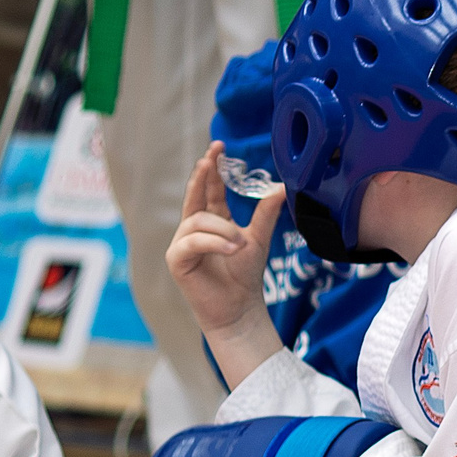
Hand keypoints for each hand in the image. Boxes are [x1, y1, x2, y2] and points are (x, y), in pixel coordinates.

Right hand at [167, 140, 283, 339]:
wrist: (240, 308)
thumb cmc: (246, 275)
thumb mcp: (259, 238)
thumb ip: (265, 213)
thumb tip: (280, 187)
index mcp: (212, 220)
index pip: (209, 188)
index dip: (213, 168)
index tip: (219, 147)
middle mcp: (194, 228)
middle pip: (195, 196)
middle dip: (203, 175)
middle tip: (211, 158)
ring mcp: (183, 243)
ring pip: (198, 221)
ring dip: (222, 230)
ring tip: (240, 245)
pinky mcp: (177, 260)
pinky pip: (192, 242)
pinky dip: (213, 243)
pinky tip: (231, 249)